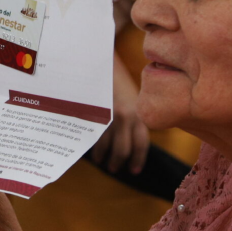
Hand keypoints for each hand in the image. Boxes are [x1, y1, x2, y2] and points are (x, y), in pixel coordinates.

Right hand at [90, 55, 149, 173]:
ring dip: (103, 158)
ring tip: (101, 162)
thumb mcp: (129, 97)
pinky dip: (91, 147)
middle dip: (119, 162)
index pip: (141, 143)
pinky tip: (89, 150)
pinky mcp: (94, 114)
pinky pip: (93, 137)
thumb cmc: (115, 78)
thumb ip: (132, 116)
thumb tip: (130, 136)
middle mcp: (126, 116)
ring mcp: (109, 116)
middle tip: (115, 168)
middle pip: (123, 149)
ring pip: (106, 146)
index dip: (138, 159)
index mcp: (138, 112)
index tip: (134, 170)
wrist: (100, 60)